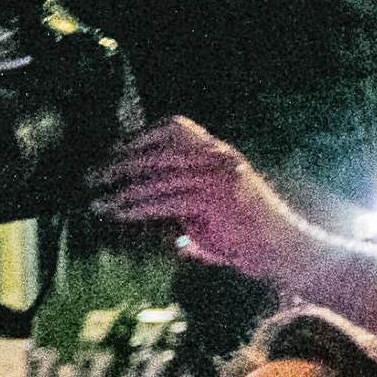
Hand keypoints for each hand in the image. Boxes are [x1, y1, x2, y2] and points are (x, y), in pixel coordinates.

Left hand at [88, 115, 333, 290]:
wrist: (284, 249)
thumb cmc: (247, 232)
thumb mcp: (214, 203)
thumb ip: (184, 193)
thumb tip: (143, 196)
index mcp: (219, 153)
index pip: (176, 127)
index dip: (141, 135)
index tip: (115, 148)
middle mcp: (218, 158)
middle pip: (158, 150)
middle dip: (120, 162)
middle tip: (92, 175)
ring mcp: (218, 177)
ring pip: (157, 176)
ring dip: (122, 190)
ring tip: (98, 202)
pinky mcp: (214, 200)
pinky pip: (166, 200)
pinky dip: (138, 207)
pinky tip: (119, 214)